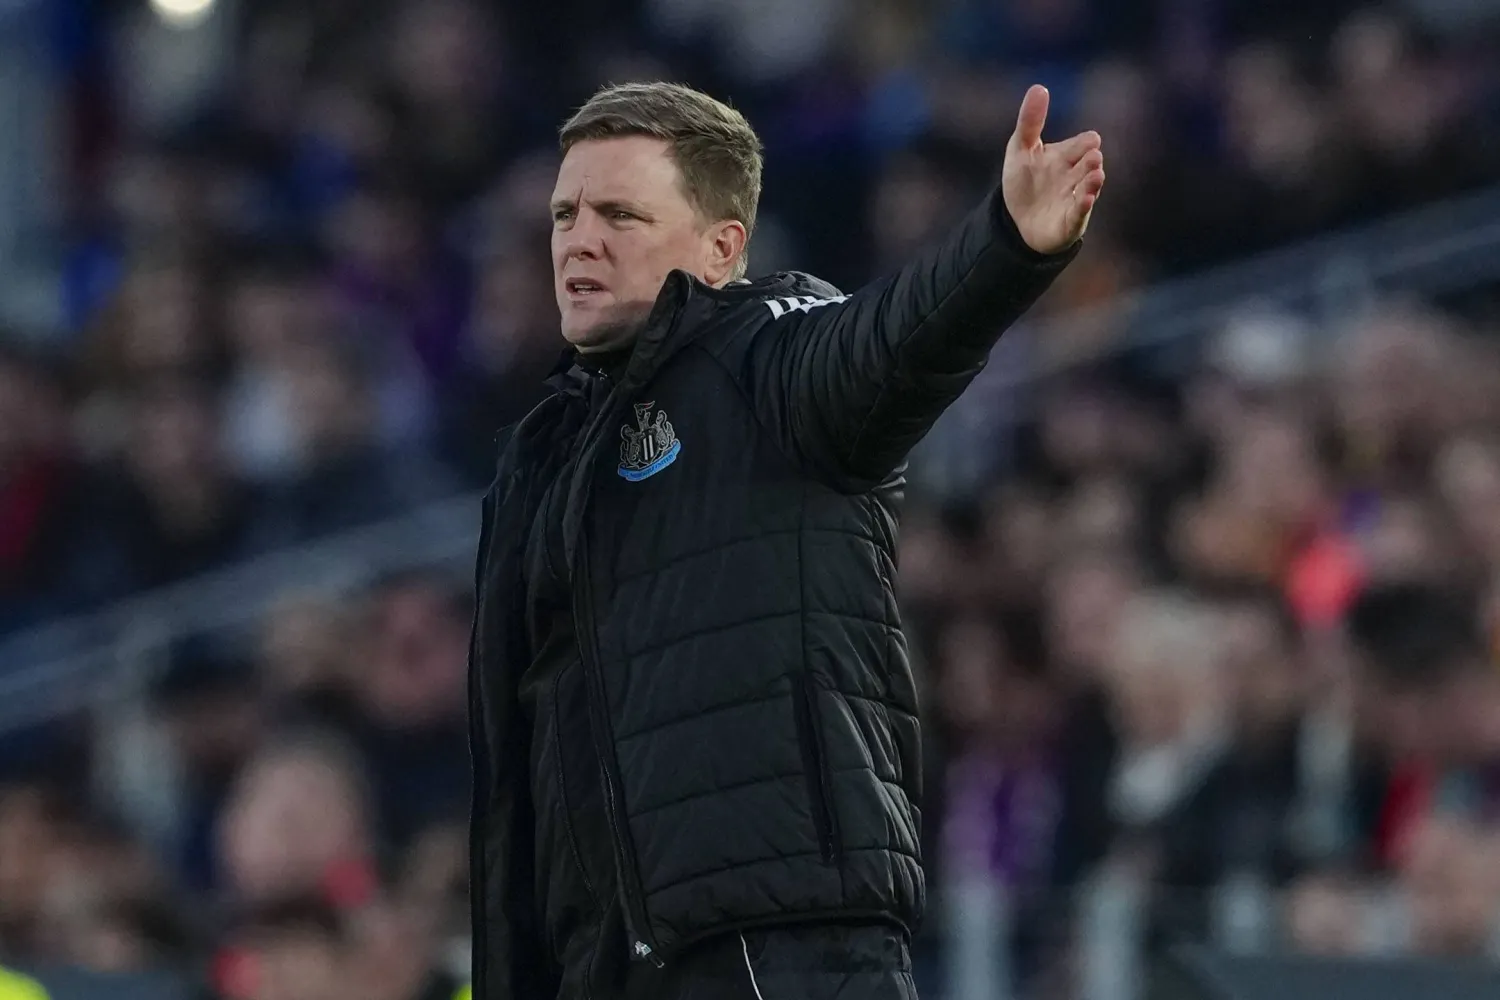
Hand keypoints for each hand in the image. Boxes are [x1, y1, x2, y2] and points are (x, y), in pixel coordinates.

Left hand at [1002, 84, 1104, 254]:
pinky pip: (1080, 213)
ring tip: (1096, 174)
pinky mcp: (1070, 220)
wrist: (1016, 221)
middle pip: (1089, 164)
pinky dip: (1083, 206)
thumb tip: (1039, 87)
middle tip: (1092, 156)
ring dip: (1093, 182)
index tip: (1089, 141)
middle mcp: (1076, 175)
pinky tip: (1087, 199)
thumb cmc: (1024, 182)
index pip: (1083, 144)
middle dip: (1091, 161)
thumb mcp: (1020, 149)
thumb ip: (1030, 121)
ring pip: (1089, 188)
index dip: (1085, 143)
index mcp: (1067, 155)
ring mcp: (1075, 197)